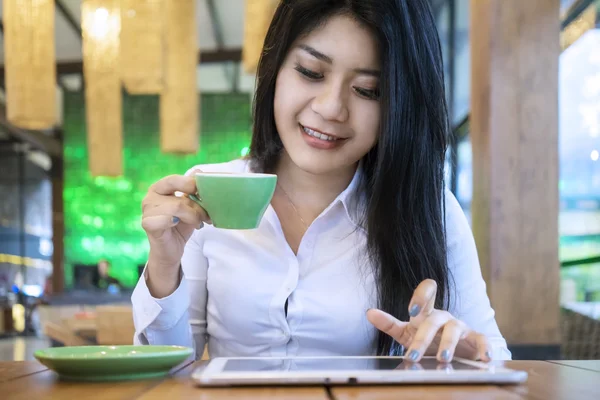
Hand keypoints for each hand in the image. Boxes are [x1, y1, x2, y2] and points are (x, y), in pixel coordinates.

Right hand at [141, 170, 210, 288]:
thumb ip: (192, 190)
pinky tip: (181, 226)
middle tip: (206, 214)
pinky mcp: (148, 224)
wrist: (171, 251)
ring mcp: (147, 210)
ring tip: (199, 223)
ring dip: (194, 215)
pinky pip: (168, 218)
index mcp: (159, 188)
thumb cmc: (181, 226)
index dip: (192, 184)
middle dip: (196, 201)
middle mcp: (150, 196)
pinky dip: (181, 222)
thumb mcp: (190, 205)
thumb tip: (199, 172)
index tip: (207, 194)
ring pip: (178, 205)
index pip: (176, 179)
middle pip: (177, 190)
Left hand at [367, 279, 491, 362]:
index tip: (412, 310)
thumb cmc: (427, 339)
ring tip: (442, 359)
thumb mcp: (406, 333)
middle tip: (414, 355)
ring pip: (454, 329)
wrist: (454, 351)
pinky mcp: (475, 339)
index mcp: (427, 312)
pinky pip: (481, 340)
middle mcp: (444, 317)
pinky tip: (483, 357)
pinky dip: (484, 348)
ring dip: (448, 344)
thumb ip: (388, 324)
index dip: (421, 296)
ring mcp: (460, 327)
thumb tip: (369, 312)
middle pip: (434, 320)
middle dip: (423, 338)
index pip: (427, 292)